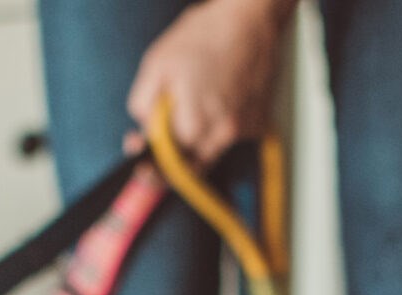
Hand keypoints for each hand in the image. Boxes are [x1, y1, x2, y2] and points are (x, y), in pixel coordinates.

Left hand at [126, 0, 288, 164]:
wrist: (250, 19)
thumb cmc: (204, 35)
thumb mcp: (157, 64)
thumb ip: (143, 105)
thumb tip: (144, 131)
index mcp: (194, 124)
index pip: (168, 164)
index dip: (153, 164)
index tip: (143, 168)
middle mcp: (223, 134)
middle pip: (192, 165)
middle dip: (175, 155)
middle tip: (164, 135)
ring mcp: (244, 131)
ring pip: (212, 152)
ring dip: (198, 139)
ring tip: (196, 100)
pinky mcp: (258, 124)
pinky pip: (231, 137)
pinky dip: (219, 126)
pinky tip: (217, 97)